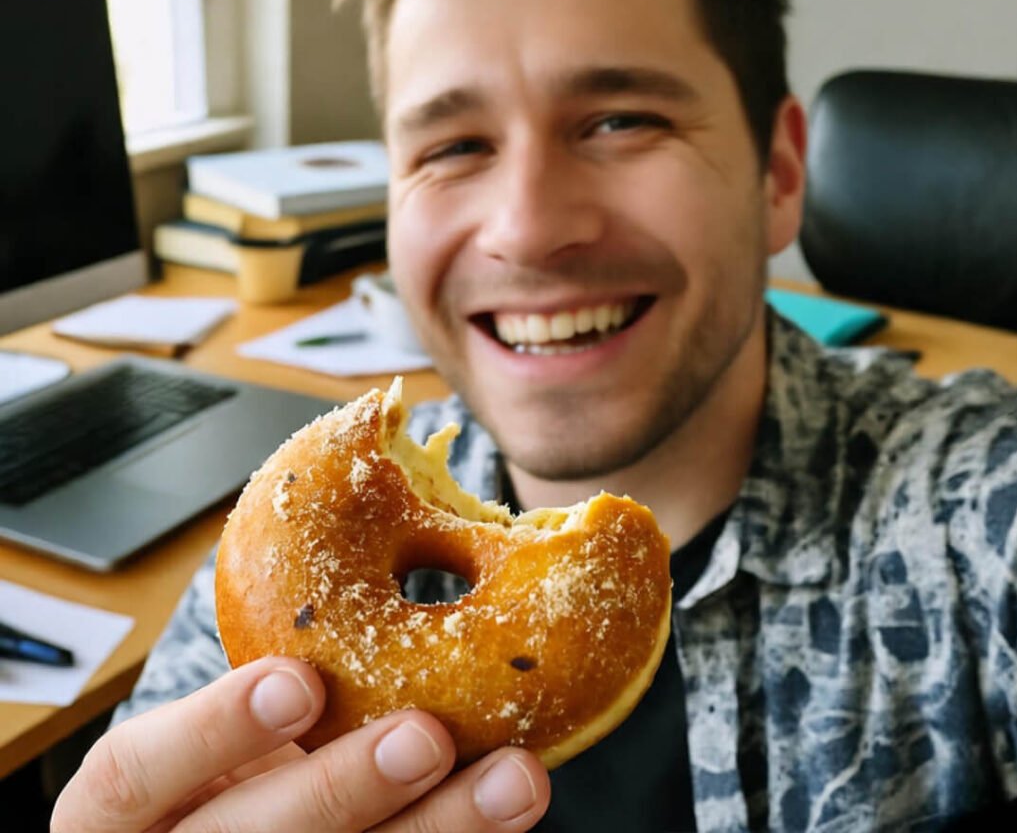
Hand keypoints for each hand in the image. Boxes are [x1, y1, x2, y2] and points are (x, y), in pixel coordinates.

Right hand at [52, 655, 550, 831]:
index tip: (299, 679)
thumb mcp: (224, 726)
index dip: (213, 728)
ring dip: (437, 829)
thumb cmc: (232, 772)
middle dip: (342, 787)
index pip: (133, 773)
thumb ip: (272, 684)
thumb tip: (388, 584)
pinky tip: (508, 815)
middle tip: (427, 733)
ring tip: (514, 780)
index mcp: (126, 809)